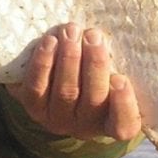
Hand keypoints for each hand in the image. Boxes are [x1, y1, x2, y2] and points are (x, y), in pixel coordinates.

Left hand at [12, 24, 142, 142]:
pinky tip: (50, 41)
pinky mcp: (33, 108)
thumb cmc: (93, 72)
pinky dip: (43, 63)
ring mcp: (57, 119)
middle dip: (94, 64)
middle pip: (93, 99)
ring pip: (65, 91)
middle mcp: (85, 126)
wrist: (55, 80)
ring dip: (69, 58)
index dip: (124, 104)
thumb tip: (109, 37)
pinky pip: (36, 87)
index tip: (121, 78)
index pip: (124, 125)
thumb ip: (115, 62)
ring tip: (71, 31)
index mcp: (112, 121)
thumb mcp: (109, 71)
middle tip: (93, 35)